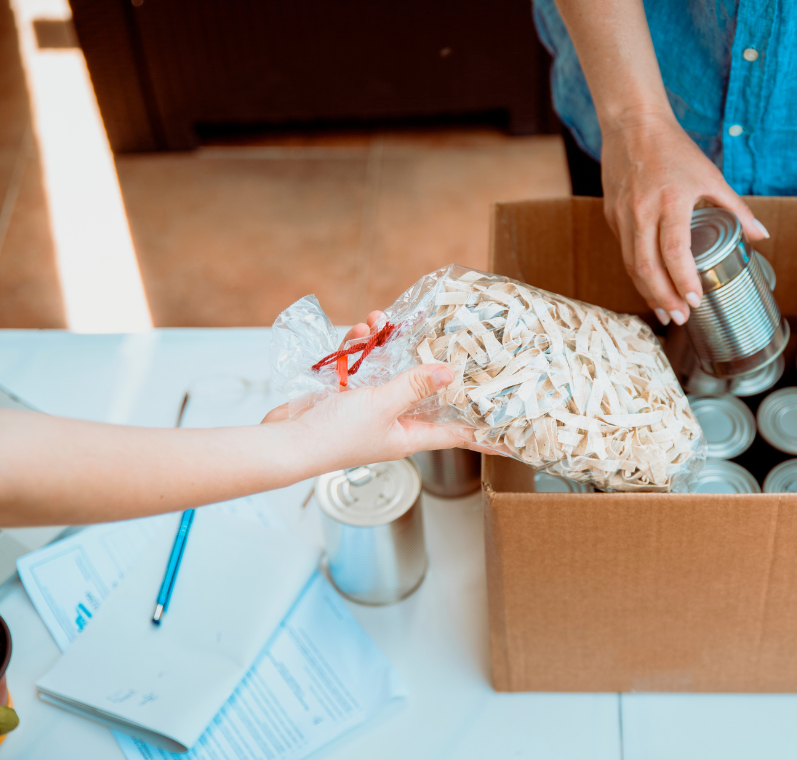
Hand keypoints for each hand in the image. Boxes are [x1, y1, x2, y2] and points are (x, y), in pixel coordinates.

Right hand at [263, 312, 479, 471]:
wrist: (286, 441)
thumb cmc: (334, 437)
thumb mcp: (382, 407)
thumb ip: (415, 386)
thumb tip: (450, 373)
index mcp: (410, 435)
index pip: (456, 434)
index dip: (483, 434)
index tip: (510, 438)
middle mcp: (394, 422)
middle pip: (425, 389)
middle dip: (428, 361)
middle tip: (440, 336)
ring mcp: (370, 407)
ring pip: (391, 369)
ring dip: (385, 344)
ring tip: (377, 323)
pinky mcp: (347, 393)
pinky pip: (363, 364)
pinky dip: (359, 346)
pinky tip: (357, 331)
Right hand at [600, 107, 769, 325]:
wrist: (632, 125)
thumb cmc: (674, 149)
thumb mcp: (710, 175)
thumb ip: (735, 208)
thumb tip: (761, 236)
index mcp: (670, 200)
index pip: (674, 250)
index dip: (683, 279)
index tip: (695, 300)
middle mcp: (642, 211)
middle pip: (647, 266)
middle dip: (663, 297)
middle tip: (679, 318)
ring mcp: (622, 215)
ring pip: (630, 264)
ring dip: (647, 292)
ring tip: (664, 311)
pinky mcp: (611, 215)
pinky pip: (624, 251)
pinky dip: (637, 273)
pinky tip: (650, 285)